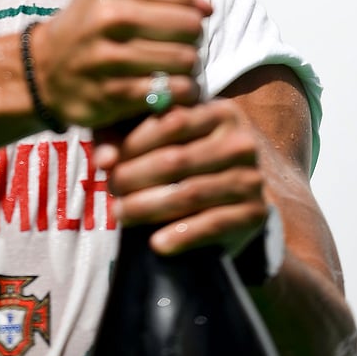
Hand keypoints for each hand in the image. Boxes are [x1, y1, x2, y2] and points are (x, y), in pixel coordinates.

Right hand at [30, 0, 210, 127]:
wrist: (43, 69)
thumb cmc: (90, 25)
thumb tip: (207, 6)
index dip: (192, 9)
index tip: (182, 20)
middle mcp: (108, 18)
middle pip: (190, 27)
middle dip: (193, 39)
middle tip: (180, 46)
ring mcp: (108, 58)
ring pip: (184, 60)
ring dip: (189, 67)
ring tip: (176, 67)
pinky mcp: (112, 95)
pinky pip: (171, 92)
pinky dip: (181, 92)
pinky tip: (172, 88)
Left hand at [94, 98, 268, 256]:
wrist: (241, 193)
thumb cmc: (191, 157)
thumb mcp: (168, 138)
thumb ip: (130, 137)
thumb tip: (102, 158)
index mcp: (222, 112)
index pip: (172, 122)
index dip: (134, 142)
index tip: (107, 161)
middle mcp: (241, 142)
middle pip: (177, 159)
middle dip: (135, 176)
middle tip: (110, 188)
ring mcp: (251, 178)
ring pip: (190, 193)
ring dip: (148, 207)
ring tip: (120, 213)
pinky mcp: (254, 213)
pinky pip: (213, 224)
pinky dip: (181, 235)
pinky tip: (155, 243)